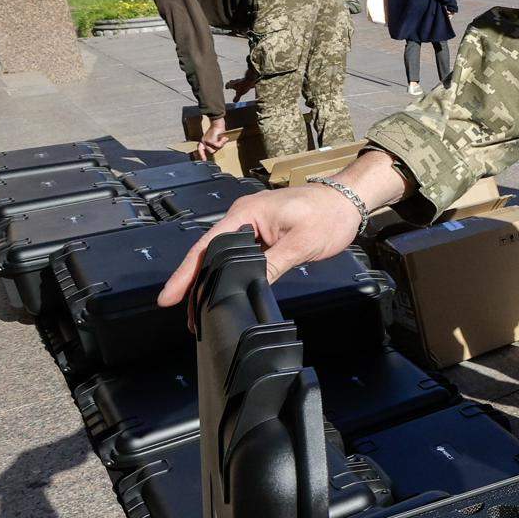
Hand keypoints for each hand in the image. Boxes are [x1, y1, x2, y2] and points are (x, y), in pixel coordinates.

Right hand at [158, 181, 360, 310]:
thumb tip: (249, 289)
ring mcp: (252, 226)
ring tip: (198, 312)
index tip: (168, 297)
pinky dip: (228, 275)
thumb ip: (272, 266)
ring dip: (210, 281)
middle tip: (185, 316)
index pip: (207, 246)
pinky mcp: (263, 235)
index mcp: (245, 214)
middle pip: (209, 254)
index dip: (186, 273)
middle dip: (194, 284)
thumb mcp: (300, 244)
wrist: (349, 201)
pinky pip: (238, 257)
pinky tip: (223, 293)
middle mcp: (242, 218)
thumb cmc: (328, 215)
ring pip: (222, 257)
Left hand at [197, 115, 230, 156]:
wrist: (218, 123)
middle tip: (222, 140)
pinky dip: (222, 142)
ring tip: (222, 138)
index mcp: (204, 141)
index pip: (201, 149)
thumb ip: (215, 144)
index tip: (204, 160)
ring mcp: (206, 141)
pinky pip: (217, 146)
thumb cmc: (218, 130)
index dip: (202, 155)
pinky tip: (223, 137)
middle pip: (211, 151)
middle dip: (218, 147)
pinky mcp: (210, 141)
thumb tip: (217, 148)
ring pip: (214, 150)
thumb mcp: (216, 138)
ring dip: (221, 144)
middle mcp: (204, 141)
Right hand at [225, 71, 258, 102]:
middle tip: (230, 86)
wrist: (250, 79)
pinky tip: (243, 86)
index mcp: (232, 84)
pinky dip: (241, 83)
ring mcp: (240, 80)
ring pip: (236, 81)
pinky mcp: (244, 79)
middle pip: (231, 82)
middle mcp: (235, 81)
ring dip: (236, 84)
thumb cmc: (243, 86)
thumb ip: (237, 98)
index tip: (226, 88)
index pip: (227, 84)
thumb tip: (234, 101)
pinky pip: (242, 81)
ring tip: (237, 87)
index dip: (227, 86)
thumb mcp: (240, 93)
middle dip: (230, 84)